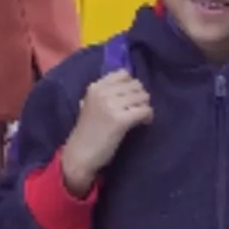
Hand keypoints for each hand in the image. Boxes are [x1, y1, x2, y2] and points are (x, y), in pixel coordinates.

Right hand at [59, 70, 153, 196]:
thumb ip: (106, 93)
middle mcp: (103, 93)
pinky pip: (144, 111)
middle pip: (136, 85)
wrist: (79, 154)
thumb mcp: (90, 105)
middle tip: (138, 109)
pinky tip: (144, 123)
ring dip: (145, 107)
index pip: (123, 74)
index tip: (131, 97)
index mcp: (95, 87)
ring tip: (141, 117)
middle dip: (141, 97)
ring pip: (142, 97)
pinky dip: (148, 117)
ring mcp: (111, 106)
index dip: (131, 85)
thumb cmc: (87, 132)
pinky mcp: (120, 120)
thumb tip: (131, 86)